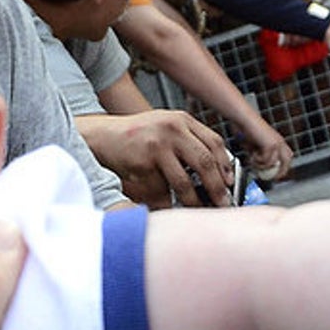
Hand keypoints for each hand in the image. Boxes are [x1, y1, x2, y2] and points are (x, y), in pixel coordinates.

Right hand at [87, 109, 233, 208]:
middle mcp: (171, 130)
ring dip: (192, 201)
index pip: (214, 142)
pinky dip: (164, 203)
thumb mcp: (164, 126)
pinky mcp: (141, 164)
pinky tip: (166, 207)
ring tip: (195, 209)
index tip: (228, 182)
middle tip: (221, 202)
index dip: (225, 165)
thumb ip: (187, 140)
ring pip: (183, 182)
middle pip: (205, 162)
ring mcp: (156, 147)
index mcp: (181, 120)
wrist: (101, 136)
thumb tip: (215, 170)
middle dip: (216, 187)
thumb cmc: (133, 135)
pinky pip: (159, 191)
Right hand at [242, 129, 292, 181]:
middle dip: (279, 172)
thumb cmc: (245, 130)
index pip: (286, 159)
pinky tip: (251, 156)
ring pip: (273, 163)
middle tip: (269, 178)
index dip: (281, 169)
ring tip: (252, 162)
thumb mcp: (252, 146)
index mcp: (278, 142)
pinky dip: (257, 161)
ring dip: (262, 166)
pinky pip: (266, 160)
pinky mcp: (271, 144)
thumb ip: (258, 156)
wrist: (243, 119)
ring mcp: (277, 143)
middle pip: (286, 162)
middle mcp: (280, 142)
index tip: (273, 176)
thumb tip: (258, 167)